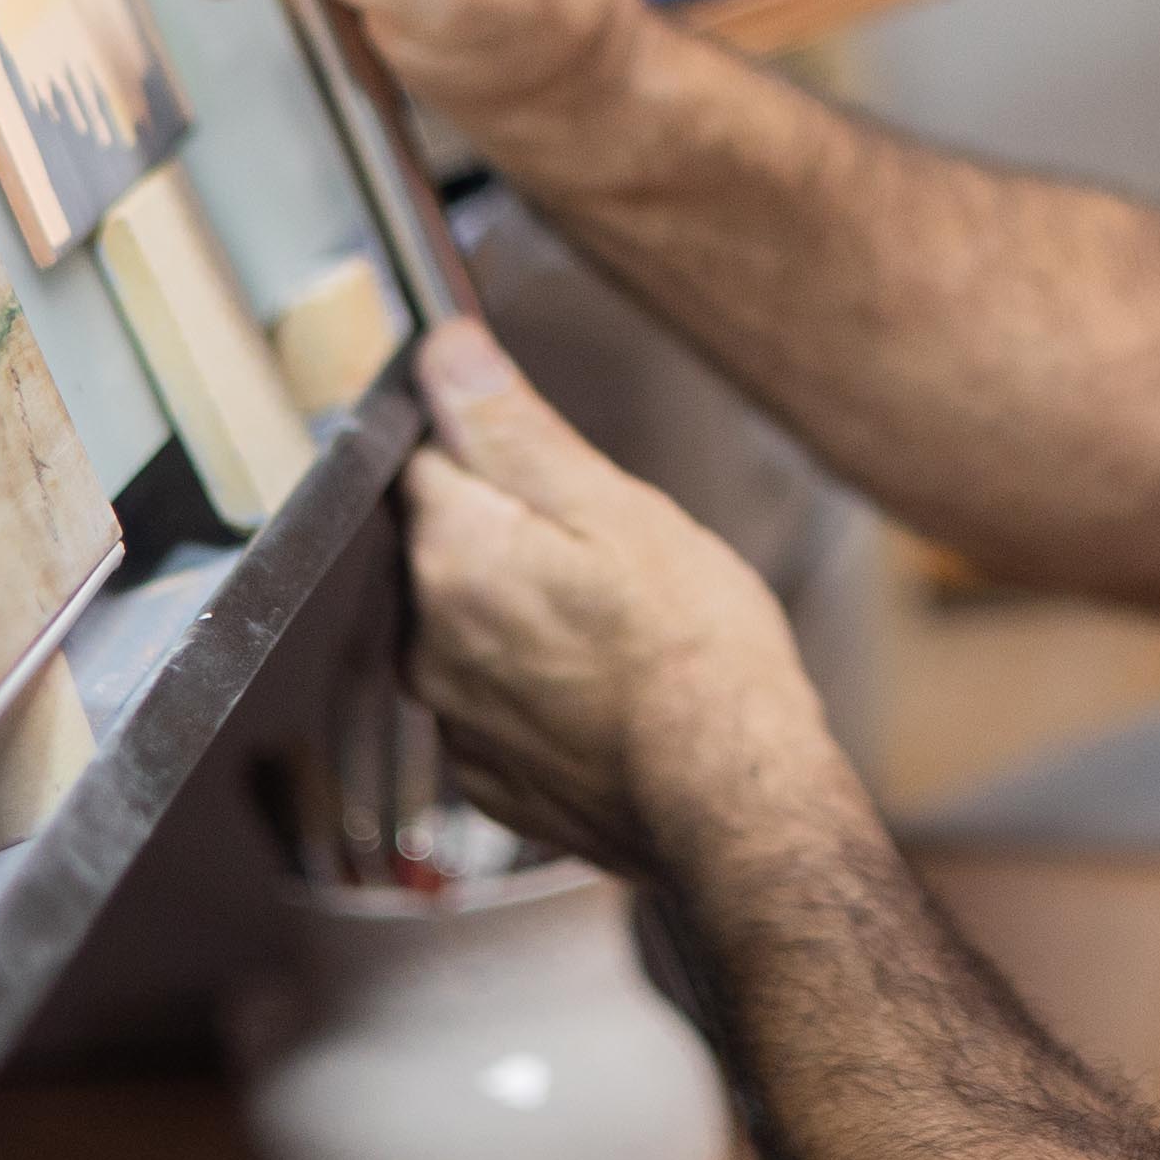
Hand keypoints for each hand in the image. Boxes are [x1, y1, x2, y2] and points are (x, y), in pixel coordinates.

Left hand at [400, 320, 826, 879]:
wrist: (732, 809)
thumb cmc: (695, 652)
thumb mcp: (619, 509)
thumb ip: (512, 430)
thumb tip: (441, 350)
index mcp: (453, 555)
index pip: (428, 459)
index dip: (492, 448)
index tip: (554, 470)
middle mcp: (427, 640)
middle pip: (447, 546)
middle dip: (511, 535)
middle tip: (606, 555)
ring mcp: (454, 719)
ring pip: (470, 626)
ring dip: (520, 613)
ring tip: (614, 630)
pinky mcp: (486, 779)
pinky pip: (494, 702)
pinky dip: (535, 687)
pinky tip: (604, 692)